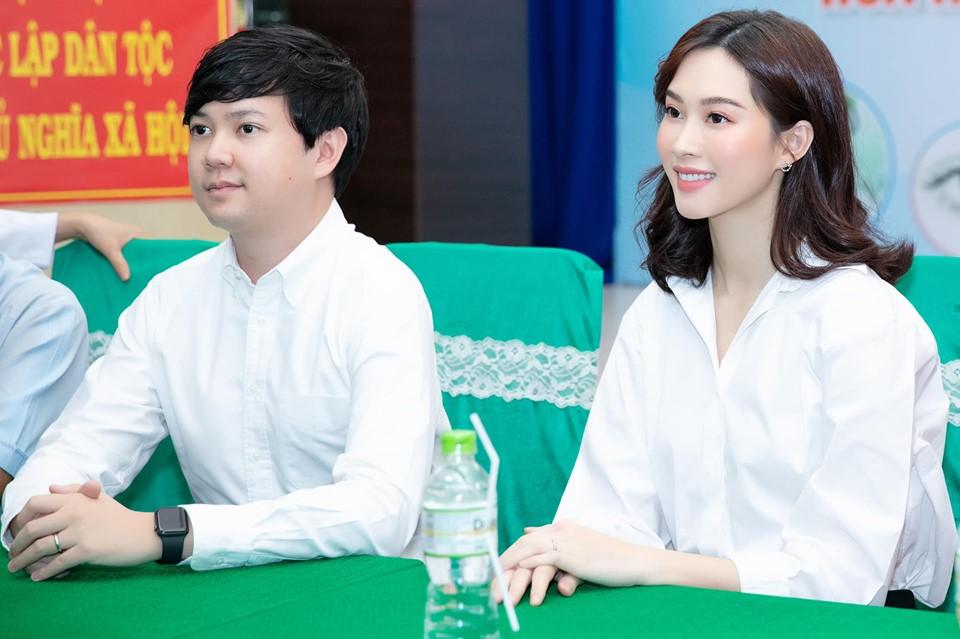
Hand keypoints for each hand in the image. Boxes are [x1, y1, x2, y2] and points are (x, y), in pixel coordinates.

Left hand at [7, 481, 159, 580]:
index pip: (36, 502)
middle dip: (17, 543)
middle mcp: (74, 512)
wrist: (144, 533)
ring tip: (16, 568)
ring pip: (41, 547)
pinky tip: (37, 577)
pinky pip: (58, 563)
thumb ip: (74, 491)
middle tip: (13, 553)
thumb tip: (50, 488)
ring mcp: (80, 532)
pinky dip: (44, 572)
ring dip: (24, 560)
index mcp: (75, 499)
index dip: (22, 517)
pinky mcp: (87, 550)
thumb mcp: (98, 498)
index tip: (19, 529)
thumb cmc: (120, 517)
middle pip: (33, 528)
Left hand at [56, 212, 140, 280]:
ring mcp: (123, 237)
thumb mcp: (111, 250)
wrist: (81, 224)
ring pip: (128, 253)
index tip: (148, 271)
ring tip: (129, 275)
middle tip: (138, 276)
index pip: (148, 248)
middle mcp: (132, 234)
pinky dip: (119, 259)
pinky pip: (121, 252)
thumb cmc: (99, 233)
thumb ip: (120, 264)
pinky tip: (119, 269)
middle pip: (138, 252)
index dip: (148, 260)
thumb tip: (127, 279)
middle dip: (136, 263)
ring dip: (126, 262)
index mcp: (137, 232)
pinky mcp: (115, 241)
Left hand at [498, 521, 650, 604]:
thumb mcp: (580, 546)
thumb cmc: (609, 558)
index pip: (528, 539)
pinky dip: (528, 566)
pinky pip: (543, 559)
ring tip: (497, 582)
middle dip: (505, 562)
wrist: (633, 560)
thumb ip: (556, 543)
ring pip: (528, 551)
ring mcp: (564, 540)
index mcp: (561, 527)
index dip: (511, 553)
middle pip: (523, 544)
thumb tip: (529, 533)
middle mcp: (559, 529)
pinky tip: (517, 575)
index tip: (496, 567)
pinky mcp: (570, 554)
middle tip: (491, 580)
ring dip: (510, 568)